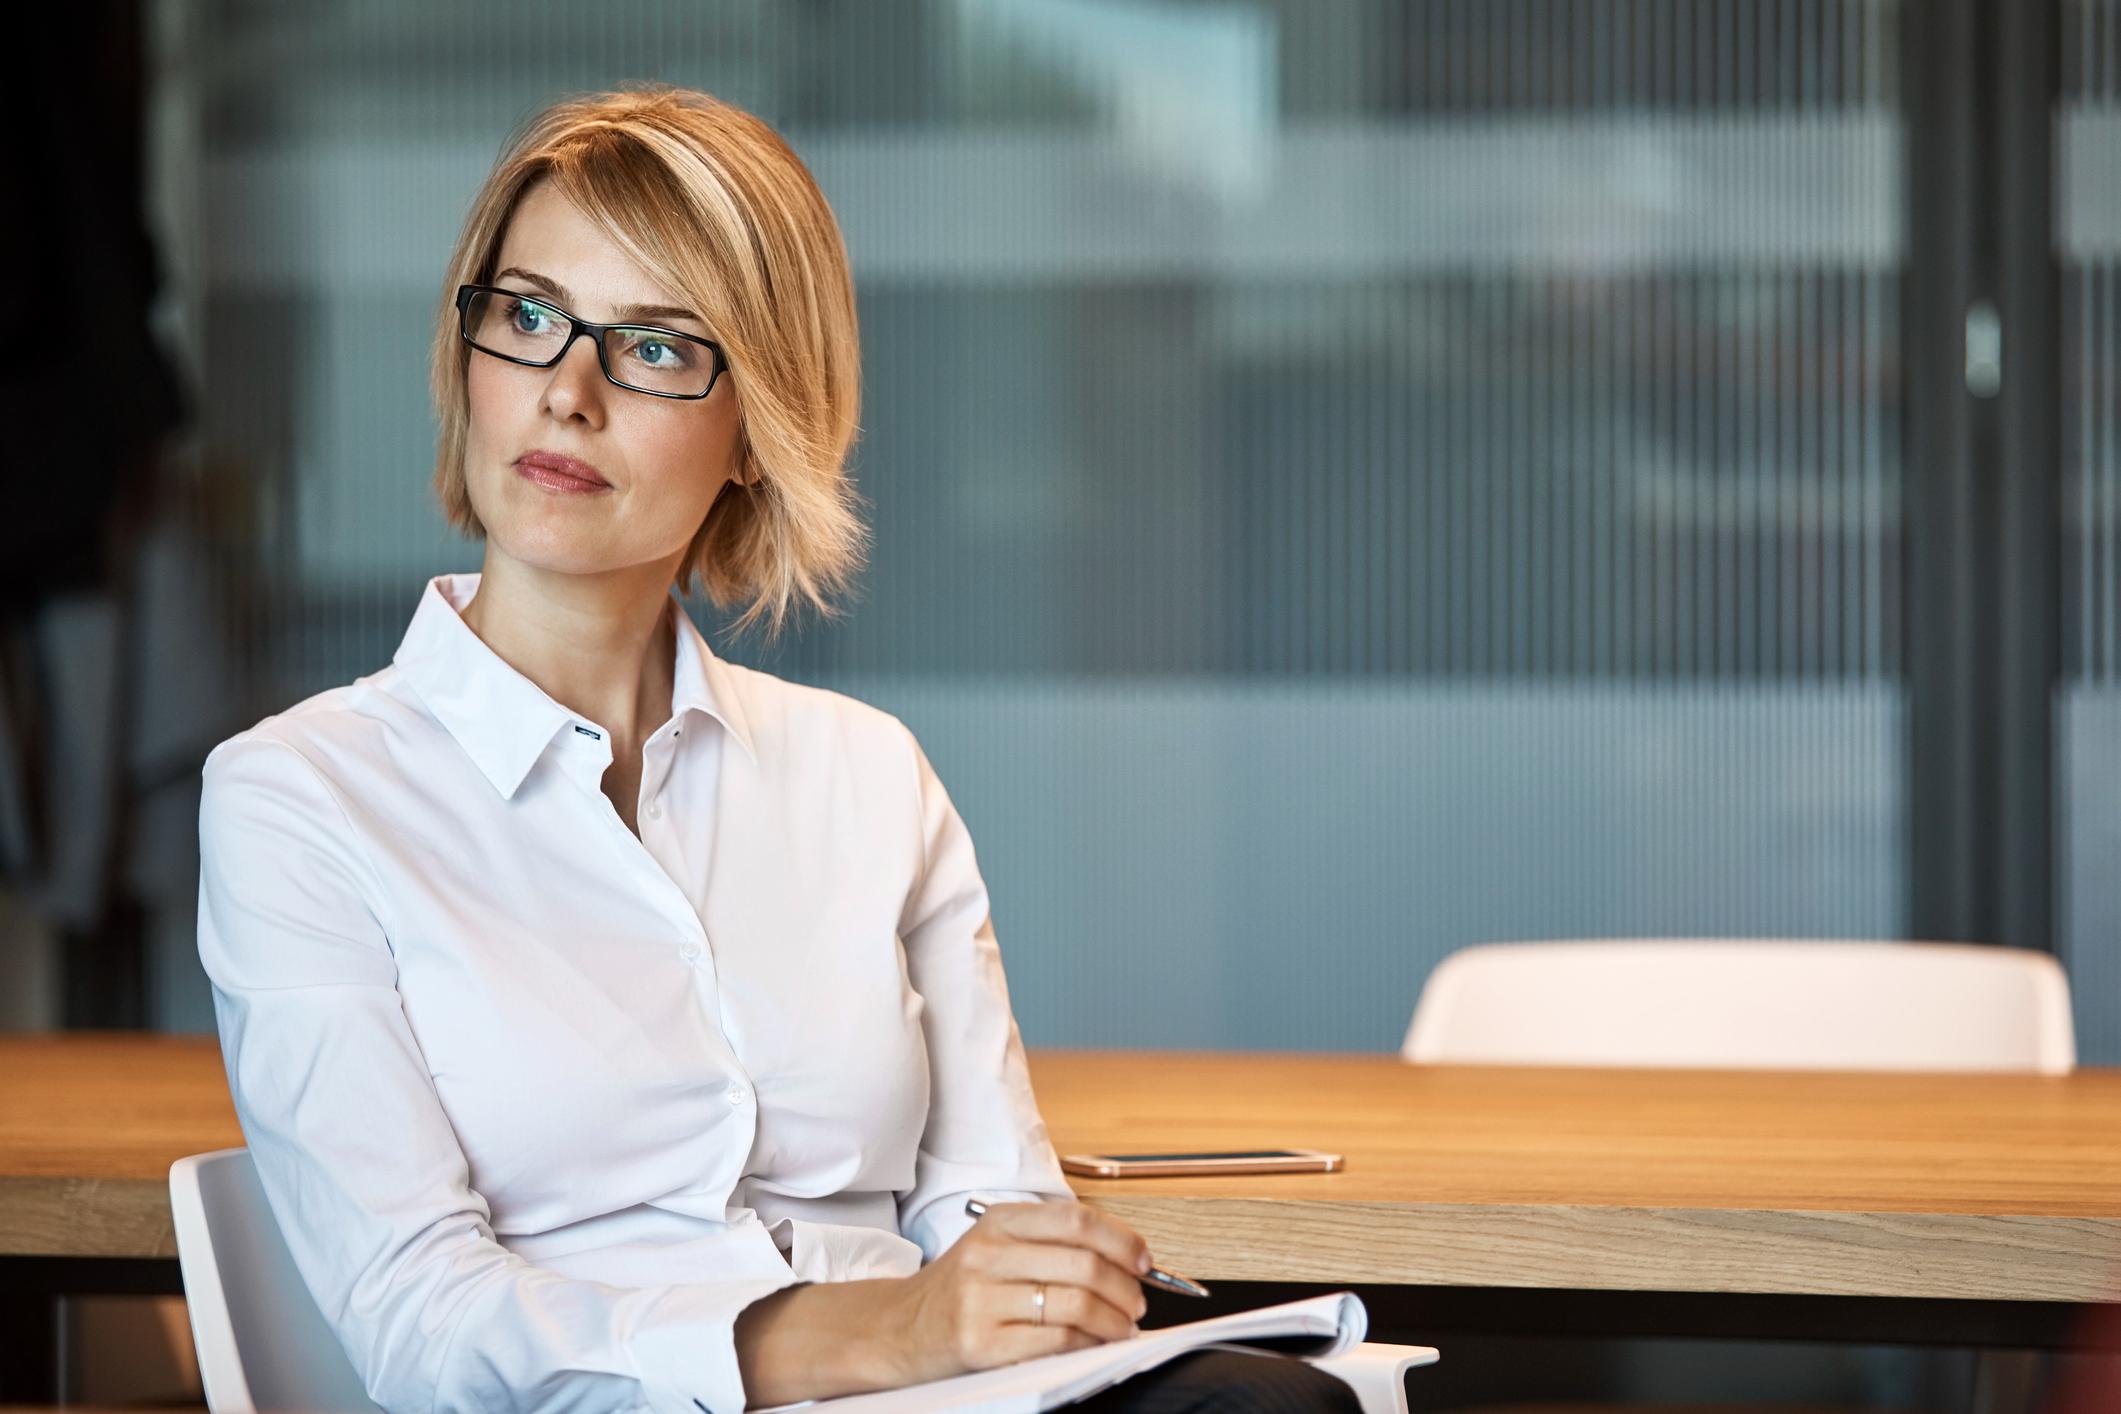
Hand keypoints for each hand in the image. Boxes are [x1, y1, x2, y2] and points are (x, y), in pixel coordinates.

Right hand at [892, 1200, 1154, 1383]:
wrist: (899, 1328)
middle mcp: (988, 1255)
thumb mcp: (995, 1246)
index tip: (1144, 1260)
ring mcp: (982, 1300)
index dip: (1121, 1240)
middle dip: (1125, 1287)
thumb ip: (1050, 1242)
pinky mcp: (982, 1344)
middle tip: (1137, 1302)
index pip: (1076, 1220)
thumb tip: (1126, 1256)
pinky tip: (1092, 1344)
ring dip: (1113, 1320)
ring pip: (1075, 1304)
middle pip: (1083, 1264)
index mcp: (998, 1222)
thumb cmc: (959, 1288)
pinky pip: (1055, 1341)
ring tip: (1121, 1327)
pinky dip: (1087, 1344)